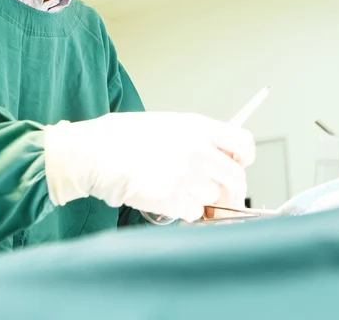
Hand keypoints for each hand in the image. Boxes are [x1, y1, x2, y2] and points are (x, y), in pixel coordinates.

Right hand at [44, 112, 254, 222]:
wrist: (94, 152)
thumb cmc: (125, 136)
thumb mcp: (168, 125)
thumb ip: (199, 139)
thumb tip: (221, 159)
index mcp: (198, 127)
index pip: (243, 143)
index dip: (244, 158)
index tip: (238, 164)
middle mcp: (197, 150)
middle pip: (236, 178)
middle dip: (228, 188)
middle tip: (215, 191)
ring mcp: (186, 176)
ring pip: (214, 198)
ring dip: (201, 199)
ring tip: (176, 186)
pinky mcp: (172, 199)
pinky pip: (194, 213)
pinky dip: (184, 210)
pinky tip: (166, 196)